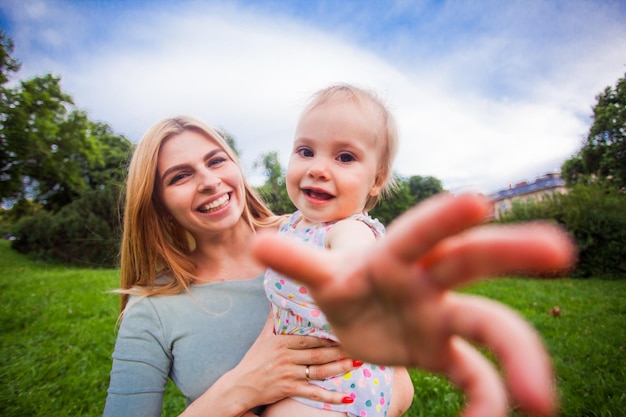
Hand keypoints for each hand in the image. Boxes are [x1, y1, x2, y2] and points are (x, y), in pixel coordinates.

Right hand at [232, 316, 358, 409]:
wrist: (240, 385)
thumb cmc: (253, 360)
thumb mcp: (262, 337)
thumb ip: (273, 320)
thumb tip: (278, 299)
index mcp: (282, 342)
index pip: (310, 338)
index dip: (328, 336)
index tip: (344, 331)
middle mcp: (287, 357)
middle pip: (319, 353)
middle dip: (340, 350)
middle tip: (358, 346)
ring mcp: (289, 374)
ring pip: (320, 371)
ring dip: (340, 368)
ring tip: (358, 363)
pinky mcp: (289, 389)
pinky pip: (314, 393)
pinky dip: (331, 396)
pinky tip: (347, 397)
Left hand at [251, 193, 575, 416]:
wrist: (357, 317)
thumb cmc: (342, 286)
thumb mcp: (322, 276)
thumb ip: (301, 261)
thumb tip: (259, 242)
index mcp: (395, 256)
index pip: (420, 232)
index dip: (443, 219)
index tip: (478, 202)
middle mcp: (429, 279)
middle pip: (472, 260)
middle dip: (511, 251)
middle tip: (559, 249)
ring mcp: (443, 315)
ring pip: (491, 326)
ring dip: (519, 355)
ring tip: (539, 400)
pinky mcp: (446, 350)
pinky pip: (478, 374)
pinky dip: (488, 398)